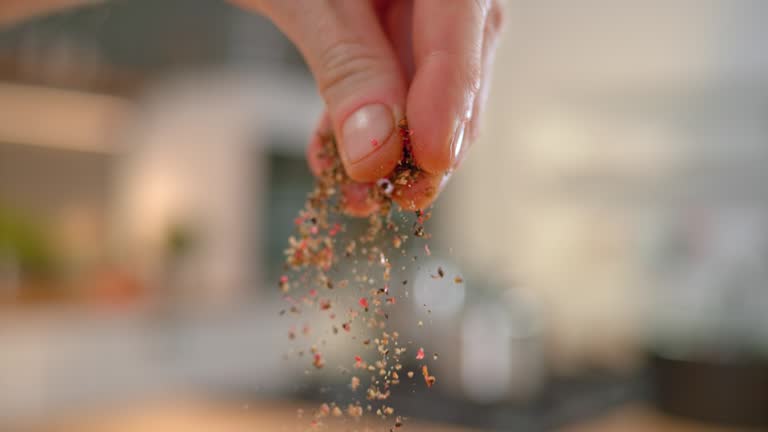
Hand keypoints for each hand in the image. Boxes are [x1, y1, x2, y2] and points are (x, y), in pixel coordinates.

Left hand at [233, 0, 503, 214]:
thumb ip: (347, 65)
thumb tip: (376, 151)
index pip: (462, 24)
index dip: (450, 101)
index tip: (430, 163)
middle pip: (458, 68)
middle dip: (426, 142)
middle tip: (393, 196)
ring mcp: (424, 9)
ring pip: (431, 90)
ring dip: (394, 148)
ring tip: (356, 193)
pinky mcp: (396, 32)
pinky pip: (397, 85)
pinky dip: (366, 125)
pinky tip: (334, 158)